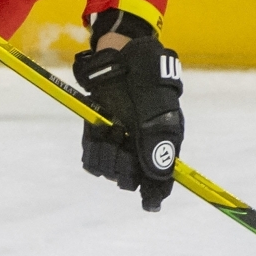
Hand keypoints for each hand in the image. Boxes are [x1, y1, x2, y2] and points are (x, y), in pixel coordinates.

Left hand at [72, 36, 184, 212]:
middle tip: (123, 140)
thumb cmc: (145, 75)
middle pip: (132, 178)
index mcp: (163, 140)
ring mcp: (120, 137)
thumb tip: (160, 177)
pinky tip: (98, 128)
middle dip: (125, 165)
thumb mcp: (156, 107)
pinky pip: (92, 154)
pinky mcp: (98, 129)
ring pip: (110, 168)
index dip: (156, 192)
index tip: (148, 203)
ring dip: (107, 153)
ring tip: (110, 128)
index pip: (162, 178)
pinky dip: (93, 145)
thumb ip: (157, 141)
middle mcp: (141, 143)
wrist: (118, 52)